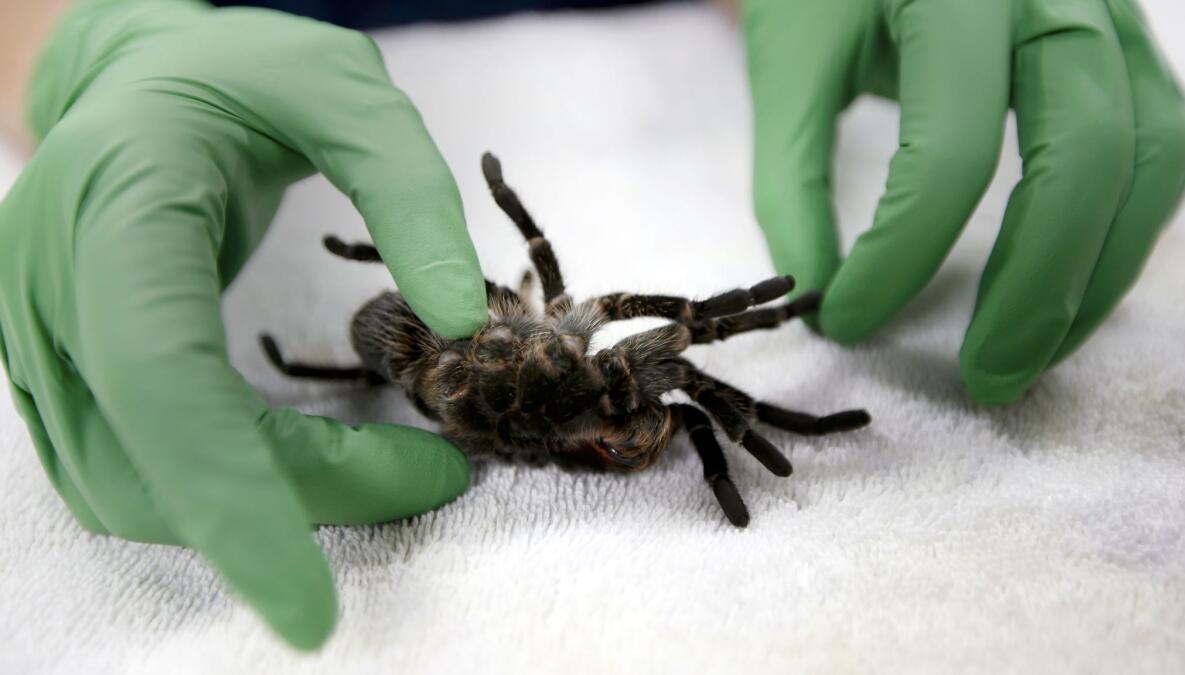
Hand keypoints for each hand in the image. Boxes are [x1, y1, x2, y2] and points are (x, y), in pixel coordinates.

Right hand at [0, 0, 487, 649]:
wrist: (139, 81)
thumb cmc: (239, 77)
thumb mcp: (340, 89)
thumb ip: (407, 191)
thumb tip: (459, 325)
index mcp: (113, 209)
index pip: (159, 382)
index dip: (234, 499)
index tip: (311, 608)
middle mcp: (49, 289)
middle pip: (155, 463)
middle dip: (296, 507)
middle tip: (430, 477)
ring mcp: (41, 341)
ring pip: (134, 490)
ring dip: (270, 507)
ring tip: (393, 468)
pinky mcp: (66, 373)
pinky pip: (135, 471)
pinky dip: (235, 489)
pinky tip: (315, 464)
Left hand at [743, 0, 1184, 403]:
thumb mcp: (791, 64)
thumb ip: (794, 180)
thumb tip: (821, 297)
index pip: (952, 149)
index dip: (901, 256)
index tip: (848, 320)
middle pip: (1086, 155)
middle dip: (1037, 288)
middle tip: (983, 381)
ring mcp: (1110, 9)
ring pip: (1153, 158)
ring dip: (1100, 276)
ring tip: (1032, 356)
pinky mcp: (1129, 39)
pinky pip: (1161, 144)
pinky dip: (1123, 230)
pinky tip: (1066, 288)